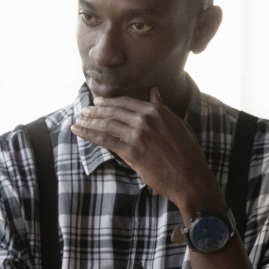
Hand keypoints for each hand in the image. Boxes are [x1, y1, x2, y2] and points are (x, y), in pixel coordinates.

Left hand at [71, 89, 222, 217]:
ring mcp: (138, 135)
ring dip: (89, 121)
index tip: (98, 102)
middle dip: (95, 110)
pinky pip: (105, 140)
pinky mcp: (132, 152)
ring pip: (107, 124)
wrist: (190, 178)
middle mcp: (146, 119)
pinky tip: (79, 131)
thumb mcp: (178, 124)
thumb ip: (163, 108)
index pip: (126, 102)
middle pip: (114, 111)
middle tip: (84, 110)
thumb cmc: (187, 154)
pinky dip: (89, 134)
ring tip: (78, 120)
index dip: (109, 102)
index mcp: (157, 111)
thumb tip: (154, 91)